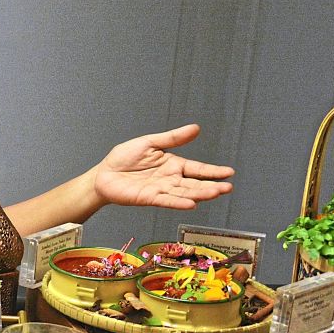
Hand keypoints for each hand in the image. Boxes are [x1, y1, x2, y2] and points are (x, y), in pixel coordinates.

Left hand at [93, 124, 233, 209]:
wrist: (103, 173)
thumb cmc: (124, 158)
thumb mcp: (150, 142)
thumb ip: (172, 138)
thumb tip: (195, 128)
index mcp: (173, 164)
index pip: (197, 168)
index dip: (213, 171)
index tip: (230, 173)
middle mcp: (170, 179)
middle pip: (194, 183)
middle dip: (211, 185)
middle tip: (228, 188)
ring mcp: (160, 190)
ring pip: (184, 193)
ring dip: (200, 194)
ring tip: (216, 193)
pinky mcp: (148, 198)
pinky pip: (166, 200)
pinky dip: (178, 202)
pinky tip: (191, 204)